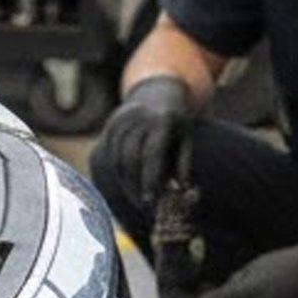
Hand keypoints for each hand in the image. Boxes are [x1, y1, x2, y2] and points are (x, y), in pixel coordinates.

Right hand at [94, 74, 195, 212]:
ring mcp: (121, 120)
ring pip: (118, 158)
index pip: (151, 154)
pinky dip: (119, 173)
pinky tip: (128, 186)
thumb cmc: (176, 121)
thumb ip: (184, 164)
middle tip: (145, 207)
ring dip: (126, 183)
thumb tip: (182, 192)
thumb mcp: (186, 138)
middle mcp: (137, 118)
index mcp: (161, 120)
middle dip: (136, 185)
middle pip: (131, 158)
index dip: (150, 179)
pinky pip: (111, 154)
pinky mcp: (111, 125)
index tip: (153, 202)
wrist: (156, 91)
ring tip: (138, 200)